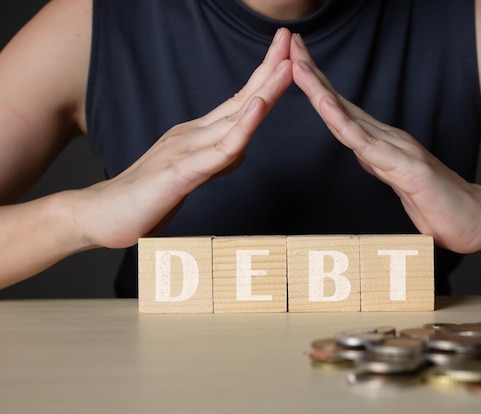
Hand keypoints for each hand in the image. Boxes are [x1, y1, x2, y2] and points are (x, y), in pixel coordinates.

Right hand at [76, 28, 293, 248]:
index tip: (287, 56)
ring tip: (288, 65)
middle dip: (269, 70)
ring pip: (235, 119)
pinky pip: (219, 150)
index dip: (264, 78)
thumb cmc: (144, 198)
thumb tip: (239, 151)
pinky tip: (258, 106)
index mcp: (197, 135)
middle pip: (241, 100)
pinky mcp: (179, 173)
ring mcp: (186, 150)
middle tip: (290, 40)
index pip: (238, 103)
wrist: (99, 215)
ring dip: (265, 90)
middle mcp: (193, 135)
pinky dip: (242, 128)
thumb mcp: (188, 176)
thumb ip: (214, 162)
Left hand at [290, 33, 480, 252]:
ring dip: (320, 91)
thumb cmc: (440, 205)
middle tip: (291, 47)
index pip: (342, 112)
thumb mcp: (400, 185)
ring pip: (348, 117)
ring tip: (298, 66)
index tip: (296, 65)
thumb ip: (382, 167)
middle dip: (313, 76)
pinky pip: (367, 144)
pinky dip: (343, 123)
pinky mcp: (406, 167)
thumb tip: (364, 157)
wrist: (477, 221)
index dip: (318, 88)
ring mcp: (396, 150)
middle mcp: (387, 140)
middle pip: (341, 105)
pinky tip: (326, 106)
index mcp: (382, 144)